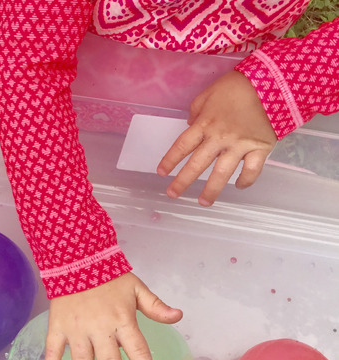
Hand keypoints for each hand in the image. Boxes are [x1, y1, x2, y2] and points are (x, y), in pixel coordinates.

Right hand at [44, 272, 182, 359]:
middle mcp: (99, 327)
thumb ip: (155, 306)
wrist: (76, 259)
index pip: (137, 349)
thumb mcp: (136, 288)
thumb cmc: (109, 276)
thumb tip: (178, 316)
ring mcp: (76, 328)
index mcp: (122, 319)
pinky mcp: (58, 326)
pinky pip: (53, 349)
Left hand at [157, 70, 277, 205]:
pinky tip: (238, 186)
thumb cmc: (237, 86)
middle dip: (183, 181)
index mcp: (204, 124)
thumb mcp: (208, 93)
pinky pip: (252, 170)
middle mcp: (219, 138)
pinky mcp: (260, 148)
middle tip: (172, 194)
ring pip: (222, 173)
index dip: (170, 160)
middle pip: (197, 164)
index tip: (161, 173)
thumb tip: (190, 125)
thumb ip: (196, 111)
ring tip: (203, 202)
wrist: (272, 81)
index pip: (182, 146)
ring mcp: (240, 145)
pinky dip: (246, 181)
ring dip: (211, 190)